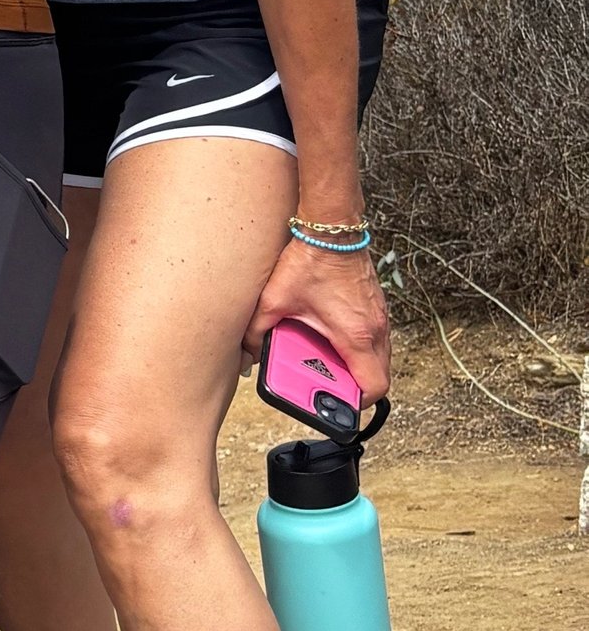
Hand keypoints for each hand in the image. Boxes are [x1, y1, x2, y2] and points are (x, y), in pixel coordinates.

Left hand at [247, 234, 392, 405]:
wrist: (331, 227)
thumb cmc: (310, 260)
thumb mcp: (275, 301)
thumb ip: (258, 332)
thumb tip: (250, 353)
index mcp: (356, 334)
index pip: (375, 386)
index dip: (359, 403)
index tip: (339, 403)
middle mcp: (375, 328)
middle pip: (380, 375)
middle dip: (357, 386)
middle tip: (332, 386)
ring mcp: (380, 315)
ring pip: (380, 356)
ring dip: (359, 365)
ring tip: (331, 364)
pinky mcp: (376, 305)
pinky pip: (376, 337)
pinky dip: (360, 346)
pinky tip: (334, 339)